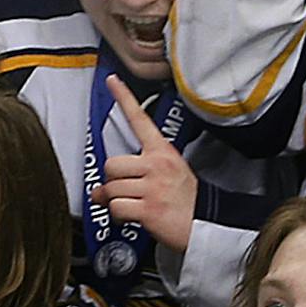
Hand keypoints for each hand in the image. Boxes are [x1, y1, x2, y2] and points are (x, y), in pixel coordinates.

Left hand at [88, 73, 198, 252]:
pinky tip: (133, 217)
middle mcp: (157, 166)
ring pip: (111, 188)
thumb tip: (99, 191)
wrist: (206, 226)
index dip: (124, 98)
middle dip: (114, 181)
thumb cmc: (188, 202)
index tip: (112, 80)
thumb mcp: (167, 178)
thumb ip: (134, 177)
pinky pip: (116, 208)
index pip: (140, 120)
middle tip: (128, 190)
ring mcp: (153, 187)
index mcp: (163, 153)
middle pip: (112, 164)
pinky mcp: (148, 208)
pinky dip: (120, 217)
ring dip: (116, 201)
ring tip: (134, 206)